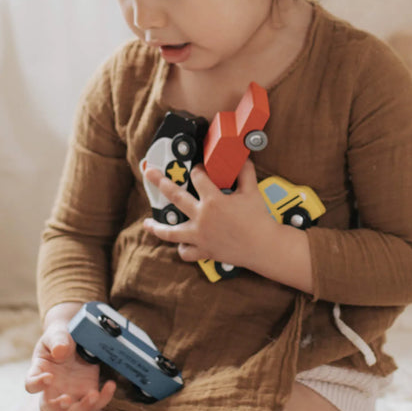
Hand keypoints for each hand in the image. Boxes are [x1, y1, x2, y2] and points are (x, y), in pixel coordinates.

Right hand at [25, 315, 116, 410]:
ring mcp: (71, 392)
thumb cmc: (62, 336)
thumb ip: (58, 341)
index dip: (37, 385)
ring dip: (82, 408)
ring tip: (93, 395)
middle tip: (66, 400)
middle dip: (56, 407)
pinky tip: (110, 385)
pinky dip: (104, 398)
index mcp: (40, 372)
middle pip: (48, 408)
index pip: (31, 385)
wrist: (77, 335)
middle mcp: (53, 388)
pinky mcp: (88, 391)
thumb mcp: (58, 333)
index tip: (49, 377)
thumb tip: (60, 352)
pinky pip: (96, 402)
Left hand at [143, 159, 273, 268]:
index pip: (199, 178)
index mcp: (213, 200)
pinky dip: (182, 248)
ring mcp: (200, 236)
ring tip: (147, 223)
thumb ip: (245, 173)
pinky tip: (179, 244)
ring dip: (157, 227)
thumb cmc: (258, 219)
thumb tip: (242, 158)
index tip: (199, 168)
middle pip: (175, 196)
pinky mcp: (203, 251)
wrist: (263, 247)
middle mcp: (202, 217)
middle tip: (149, 173)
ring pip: (171, 231)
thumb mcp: (252, 191)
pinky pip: (186, 252)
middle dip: (160, 182)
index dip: (198, 169)